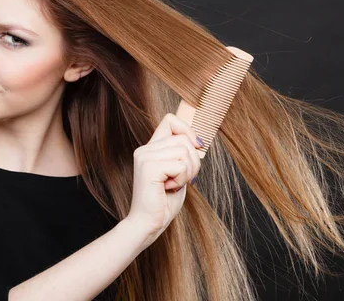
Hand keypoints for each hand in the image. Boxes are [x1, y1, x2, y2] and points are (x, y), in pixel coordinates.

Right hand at [125, 110, 202, 247]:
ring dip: (188, 172)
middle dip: (193, 160)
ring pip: (184, 151)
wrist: (148, 224)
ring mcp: (145, 157)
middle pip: (183, 138)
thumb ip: (182, 155)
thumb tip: (198, 141)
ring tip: (175, 184)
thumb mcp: (177, 173)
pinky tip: (169, 188)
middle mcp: (145, 149)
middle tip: (184, 179)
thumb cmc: (163, 202)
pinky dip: (182, 179)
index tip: (195, 147)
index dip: (187, 130)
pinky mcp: (149, 167)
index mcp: (150, 149)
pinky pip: (180, 165)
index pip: (170, 120)